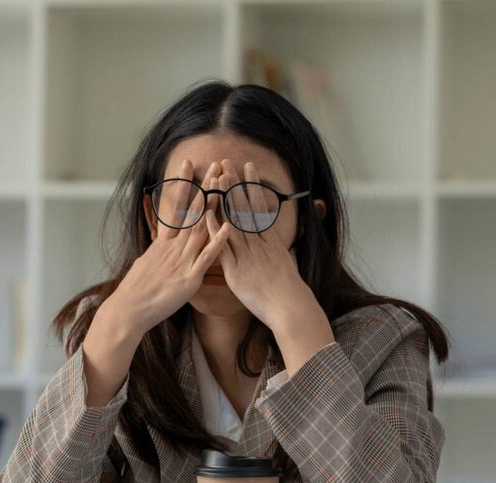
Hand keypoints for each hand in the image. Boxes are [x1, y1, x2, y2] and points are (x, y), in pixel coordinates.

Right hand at [108, 159, 229, 335]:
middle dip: (205, 187)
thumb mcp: (146, 263)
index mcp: (163, 243)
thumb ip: (158, 251)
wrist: (129, 310)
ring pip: (201, 228)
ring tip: (224, 185)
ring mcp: (182, 261)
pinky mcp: (189, 278)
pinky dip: (217, 242)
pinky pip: (206, 258)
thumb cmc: (136, 290)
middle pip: (192, 211)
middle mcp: (173, 247)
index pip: (175, 206)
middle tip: (215, 165)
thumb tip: (159, 244)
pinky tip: (228, 227)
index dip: (183, 184)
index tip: (189, 164)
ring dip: (214, 206)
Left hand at [204, 159, 333, 372]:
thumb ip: (280, 250)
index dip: (251, 186)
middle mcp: (259, 244)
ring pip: (233, 221)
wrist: (289, 308)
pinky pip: (223, 247)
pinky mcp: (236, 270)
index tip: (247, 168)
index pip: (259, 207)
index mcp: (271, 240)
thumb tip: (279, 242)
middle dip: (235, 184)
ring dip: (224, 199)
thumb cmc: (289, 291)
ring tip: (217, 178)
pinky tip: (206, 214)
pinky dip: (214, 230)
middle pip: (244, 208)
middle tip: (227, 163)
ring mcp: (247, 255)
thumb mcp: (287, 264)